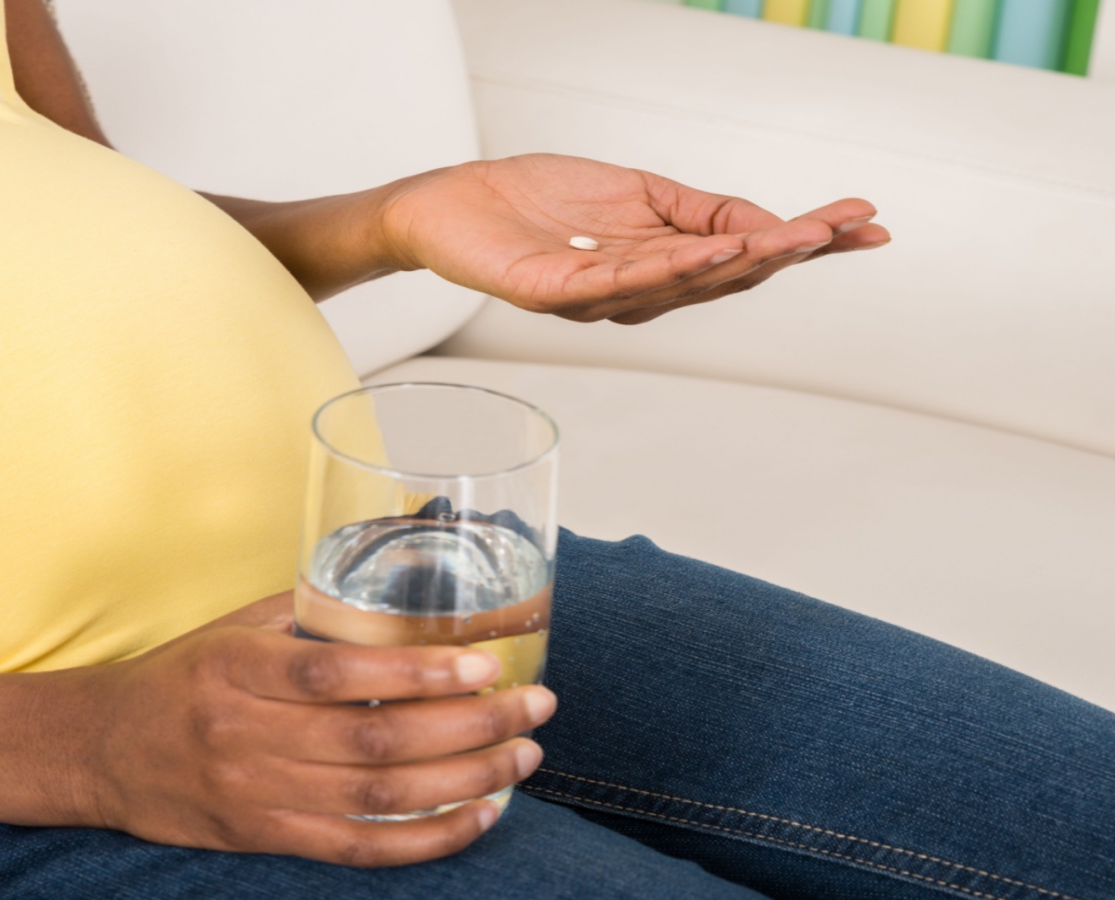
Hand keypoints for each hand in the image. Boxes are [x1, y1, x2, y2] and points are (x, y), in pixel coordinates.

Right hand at [44, 593, 556, 866]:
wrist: (99, 751)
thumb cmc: (177, 678)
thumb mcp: (230, 629)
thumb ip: (307, 613)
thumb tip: (395, 588)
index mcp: (240, 668)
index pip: (340, 674)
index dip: (418, 672)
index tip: (484, 662)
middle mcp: (247, 734)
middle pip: (376, 739)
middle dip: (471, 725)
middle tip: (533, 708)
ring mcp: (256, 793)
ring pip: (379, 796)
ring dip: (466, 780)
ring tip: (522, 758)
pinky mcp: (264, 836)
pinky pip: (359, 848)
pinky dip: (427, 837)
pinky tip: (477, 815)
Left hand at [378, 153, 890, 323]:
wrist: (451, 203)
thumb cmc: (534, 200)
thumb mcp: (635, 192)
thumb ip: (698, 211)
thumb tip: (767, 226)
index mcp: (658, 266)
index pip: (743, 258)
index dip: (805, 243)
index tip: (866, 224)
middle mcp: (635, 293)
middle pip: (726, 279)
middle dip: (792, 253)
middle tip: (847, 228)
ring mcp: (596, 298)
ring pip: (683, 284)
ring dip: (745, 261)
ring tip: (799, 238)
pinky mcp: (554, 292)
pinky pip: (622, 281)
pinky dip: (672, 267)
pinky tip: (714, 251)